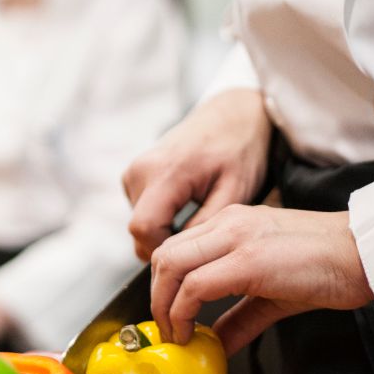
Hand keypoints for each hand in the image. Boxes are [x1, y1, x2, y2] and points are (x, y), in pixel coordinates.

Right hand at [123, 89, 271, 260]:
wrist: (232, 115)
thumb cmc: (239, 149)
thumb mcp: (235, 191)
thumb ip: (206, 224)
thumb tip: (181, 256)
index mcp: (165, 172)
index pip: (143, 228)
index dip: (165, 252)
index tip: (193, 258)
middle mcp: (141, 170)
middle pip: (139, 229)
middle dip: (166, 244)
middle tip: (201, 244)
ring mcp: (134, 171)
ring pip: (140, 222)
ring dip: (164, 230)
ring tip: (198, 220)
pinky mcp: (135, 174)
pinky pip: (142, 210)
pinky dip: (161, 217)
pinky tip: (187, 208)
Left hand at [149, 205, 373, 352]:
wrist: (368, 253)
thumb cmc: (329, 268)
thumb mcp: (273, 294)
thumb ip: (239, 318)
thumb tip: (216, 345)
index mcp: (231, 224)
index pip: (175, 249)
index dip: (163, 288)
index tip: (169, 320)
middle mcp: (227, 223)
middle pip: (163, 256)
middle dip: (156, 298)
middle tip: (167, 332)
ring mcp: (236, 237)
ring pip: (170, 265)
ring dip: (165, 307)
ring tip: (177, 335)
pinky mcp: (248, 260)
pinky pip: (196, 285)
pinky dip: (184, 313)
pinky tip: (194, 334)